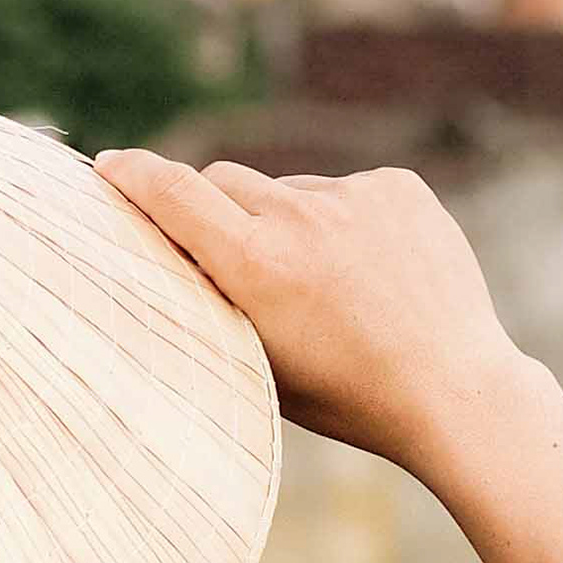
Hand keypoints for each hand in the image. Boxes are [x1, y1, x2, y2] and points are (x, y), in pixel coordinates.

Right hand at [95, 150, 535, 471]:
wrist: (454, 391)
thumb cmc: (349, 397)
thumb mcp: (259, 361)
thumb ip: (216, 299)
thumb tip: (182, 254)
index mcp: (254, 265)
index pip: (173, 192)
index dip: (132, 174)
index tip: (108, 165)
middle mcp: (299, 216)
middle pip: (224, 180)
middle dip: (214, 208)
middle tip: (229, 253)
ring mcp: (353, 195)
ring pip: (287, 190)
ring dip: (285, 221)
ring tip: (324, 284)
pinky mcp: (397, 186)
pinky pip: (343, 191)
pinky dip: (341, 220)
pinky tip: (368, 271)